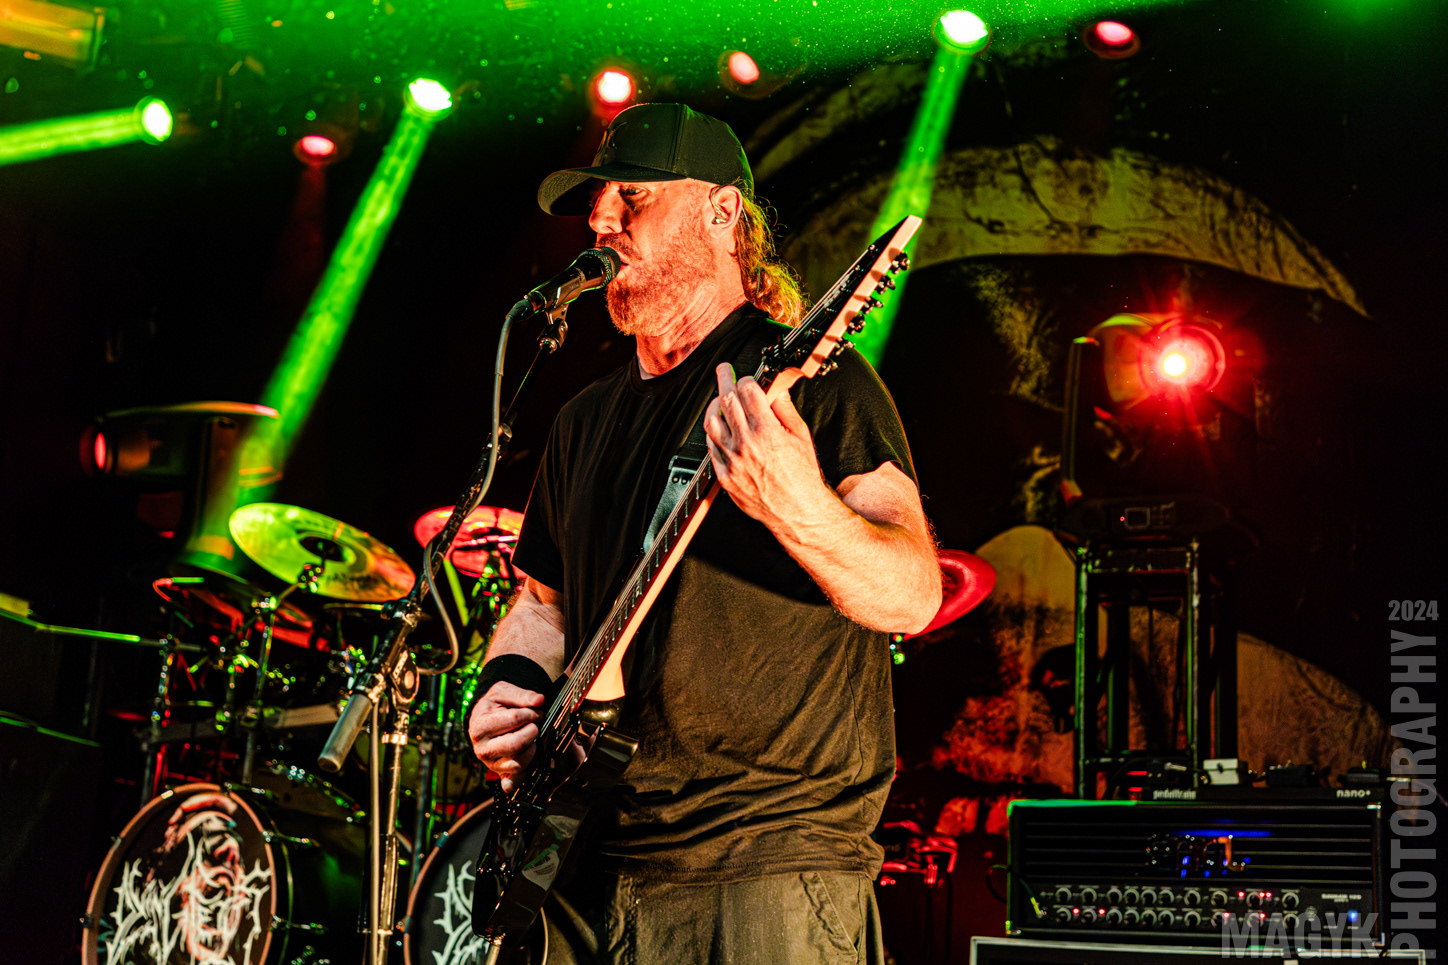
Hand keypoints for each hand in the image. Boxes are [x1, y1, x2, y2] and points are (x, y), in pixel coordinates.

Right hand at [468, 681, 544, 792]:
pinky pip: (514, 781)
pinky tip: (528, 764)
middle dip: (533, 731)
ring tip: (531, 738)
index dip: (531, 714)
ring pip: (519, 763)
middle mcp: (482, 748)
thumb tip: (539, 700)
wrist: (483, 720)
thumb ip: (521, 695)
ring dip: (532, 748)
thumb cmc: (494, 706)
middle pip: (516, 744)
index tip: (535, 711)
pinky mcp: (500, 773)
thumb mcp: (502, 692)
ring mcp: (490, 764)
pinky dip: (522, 777)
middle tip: (535, 725)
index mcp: (480, 726)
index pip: (514, 719)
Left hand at [703, 363, 830, 533]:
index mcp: (767, 431)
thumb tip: (776, 389)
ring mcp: (732, 461)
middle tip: (724, 371)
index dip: (746, 379)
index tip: (746, 378)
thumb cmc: (803, 478)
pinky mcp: (725, 476)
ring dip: (714, 406)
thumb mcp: (801, 437)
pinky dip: (713, 433)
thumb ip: (785, 409)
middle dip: (724, 379)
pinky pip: (711, 448)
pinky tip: (720, 428)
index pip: (748, 391)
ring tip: (719, 400)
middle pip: (726, 400)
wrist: (798, 512)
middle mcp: (746, 444)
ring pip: (711, 422)